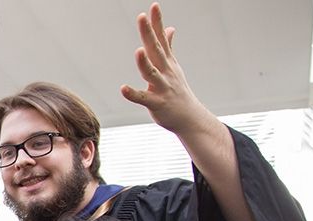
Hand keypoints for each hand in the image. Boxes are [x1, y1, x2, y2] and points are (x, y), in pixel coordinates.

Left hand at [119, 3, 215, 135]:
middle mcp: (165, 72)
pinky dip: (133, 93)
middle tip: (142, 17)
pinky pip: (143, 98)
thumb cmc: (177, 91)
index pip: (161, 39)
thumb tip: (170, 29)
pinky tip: (123, 89)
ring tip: (138, 51)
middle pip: (156, 50)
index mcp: (167, 62)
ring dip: (144, 62)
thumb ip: (169, 47)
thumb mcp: (174, 66)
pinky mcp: (157, 103)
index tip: (153, 6)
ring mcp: (162, 87)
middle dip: (149, 34)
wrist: (189, 117)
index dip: (157, 23)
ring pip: (151, 73)